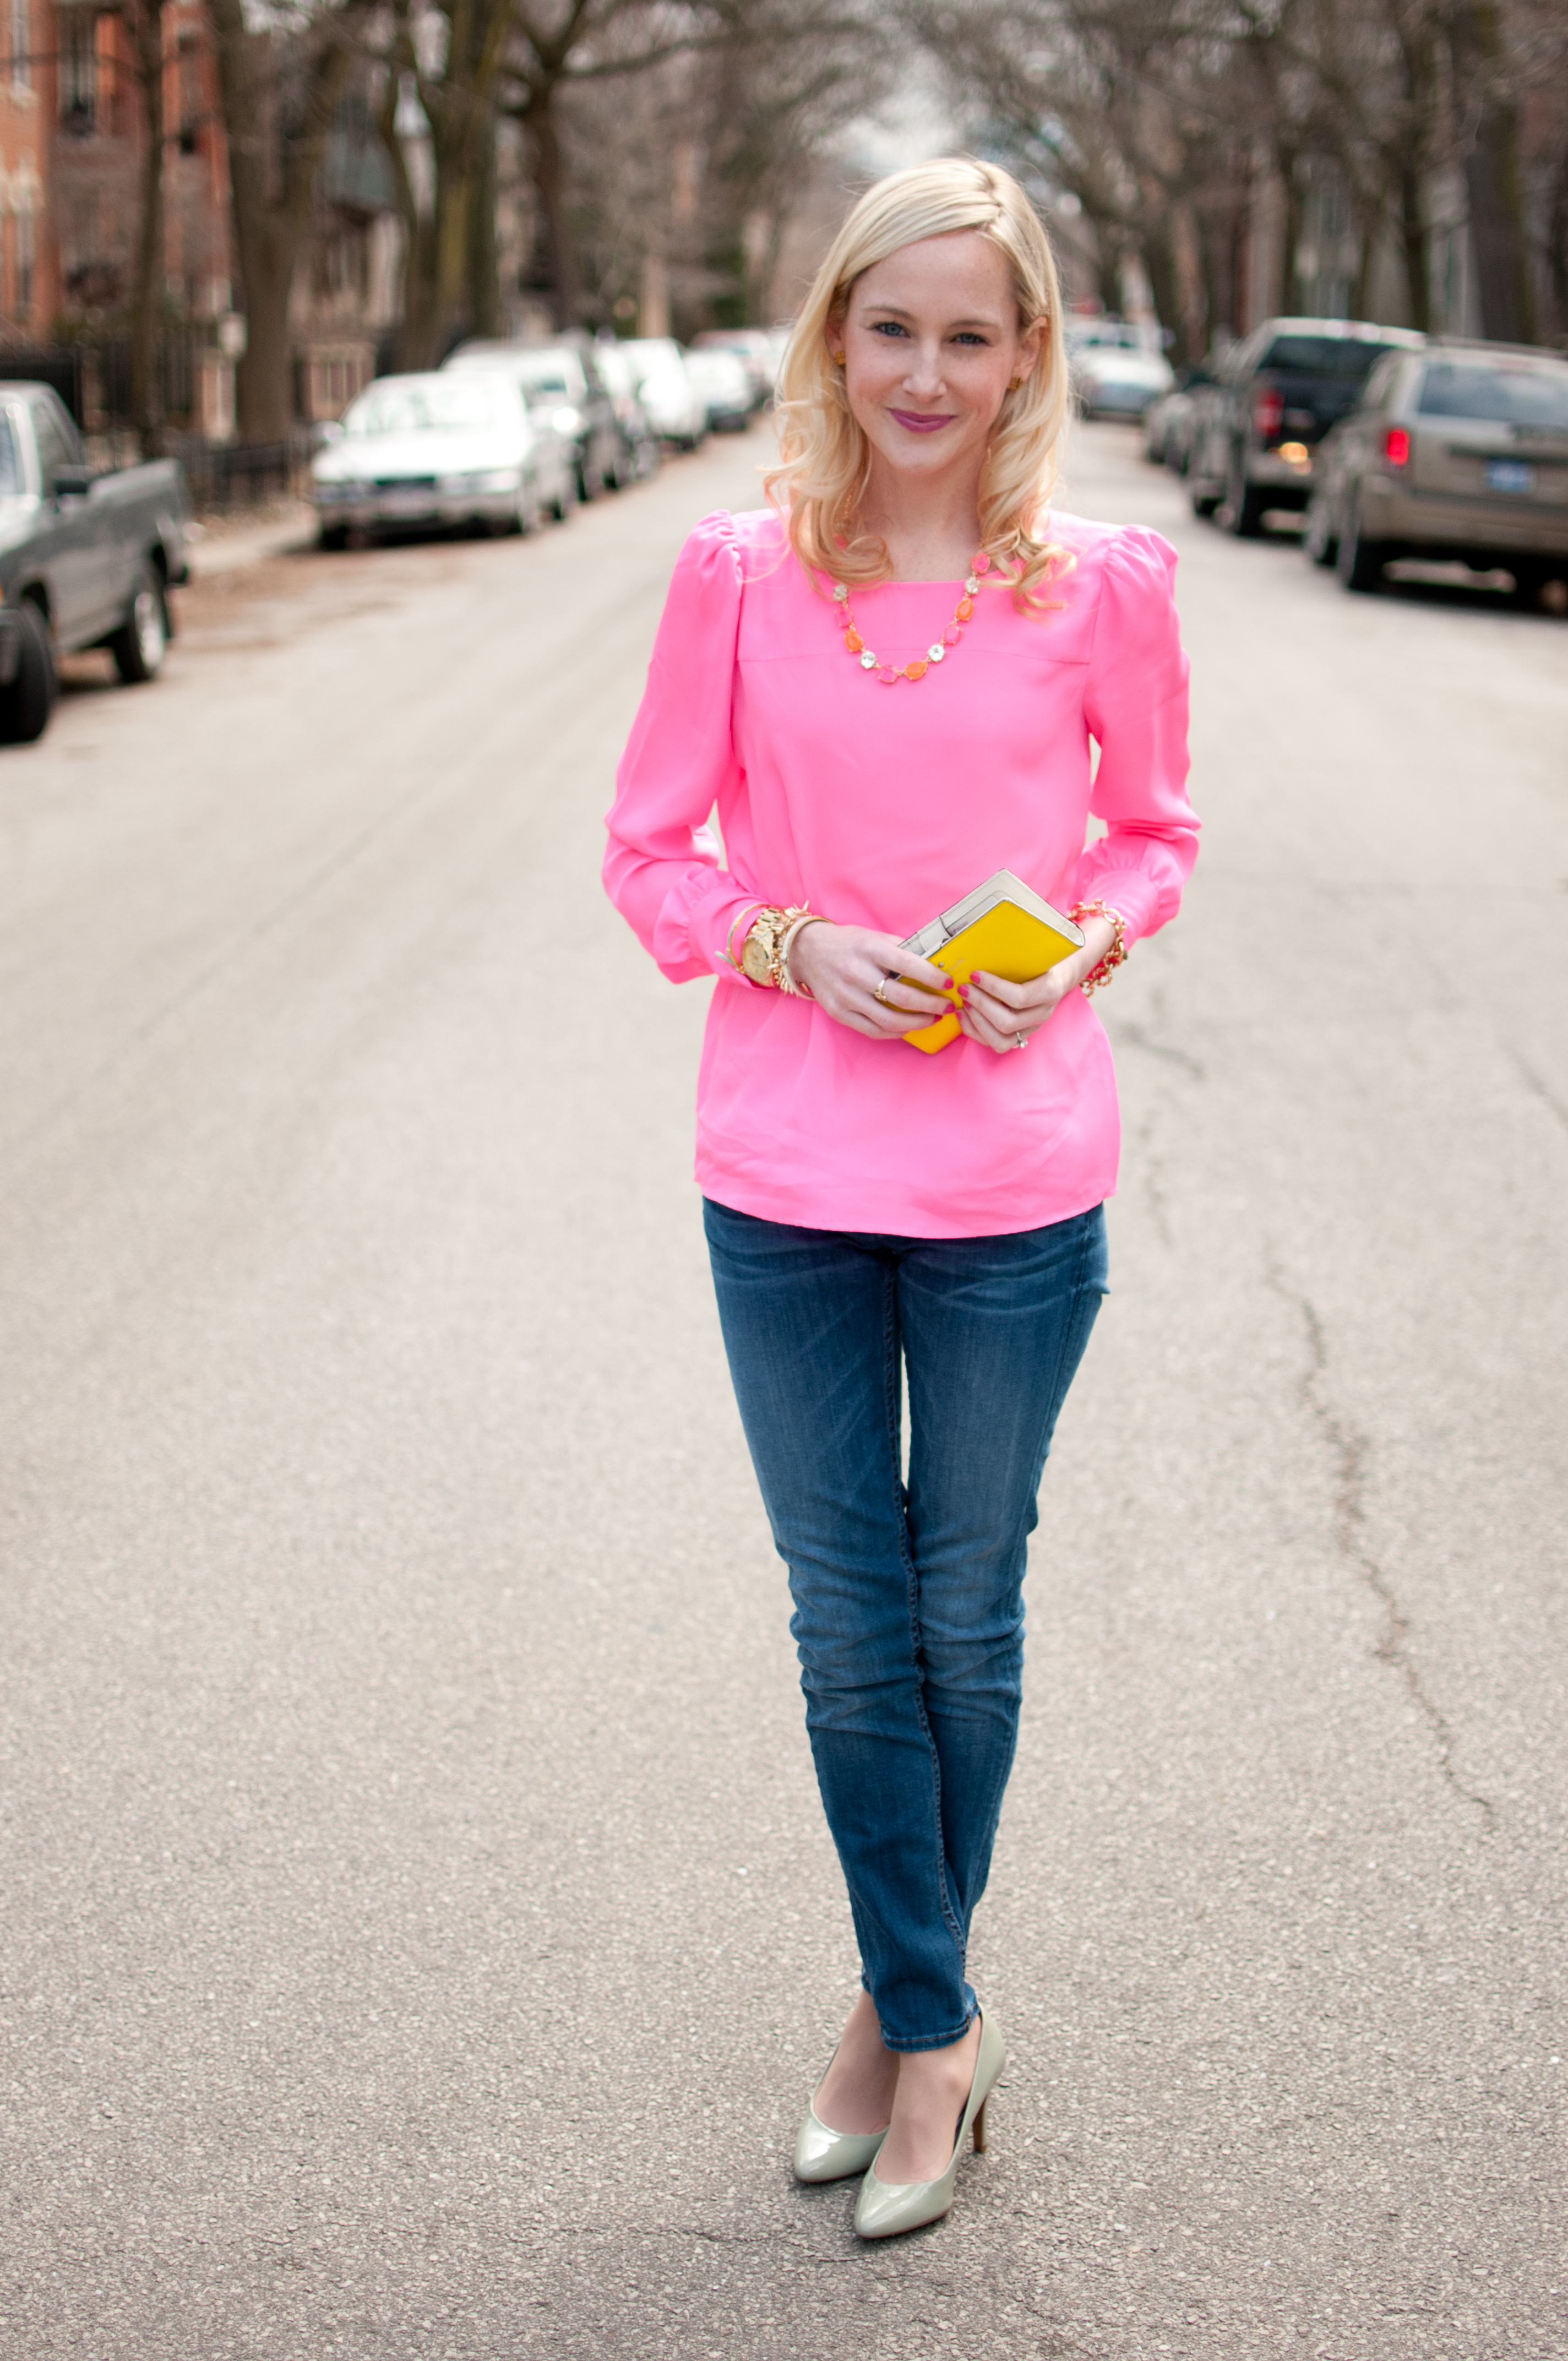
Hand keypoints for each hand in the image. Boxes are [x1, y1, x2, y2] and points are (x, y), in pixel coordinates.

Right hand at [787, 922, 955, 1040]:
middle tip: (947, 1006)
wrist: (808, 952)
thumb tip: (935, 965)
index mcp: (869, 949)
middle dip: (931, 1005)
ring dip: (918, 1022)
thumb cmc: (849, 944)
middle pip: (902, 997)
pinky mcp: (838, 1013)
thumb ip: (901, 950)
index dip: (932, 977)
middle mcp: (856, 973)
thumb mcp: (875, 937)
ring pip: (889, 1019)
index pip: (907, 965)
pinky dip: (896, 1031)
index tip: (948, 984)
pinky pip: (873, 1030)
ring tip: (933, 1018)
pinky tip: (909, 1026)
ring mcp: (845, 996)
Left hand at [958, 914, 1118, 1054]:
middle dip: (981, 1005)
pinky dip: (975, 1031)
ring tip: (964, 1003)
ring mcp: (1032, 1028)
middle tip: (964, 988)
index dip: (994, 988)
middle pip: (1008, 1021)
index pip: (1021, 997)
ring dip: (977, 1021)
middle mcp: (1043, 1013)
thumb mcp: (1040, 948)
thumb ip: (1022, 944)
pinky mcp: (1020, 1035)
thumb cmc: (1045, 957)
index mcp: (1051, 988)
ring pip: (1001, 1039)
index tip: (975, 974)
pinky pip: (996, 1044)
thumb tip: (991, 925)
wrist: (1062, 973)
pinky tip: (964, 1015)